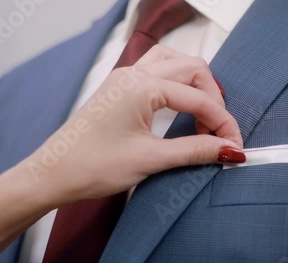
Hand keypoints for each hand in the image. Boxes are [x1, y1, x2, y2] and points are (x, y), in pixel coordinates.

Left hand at [23, 45, 244, 204]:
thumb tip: (229, 150)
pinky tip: (181, 106)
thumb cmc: (93, 165)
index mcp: (141, 86)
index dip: (223, 123)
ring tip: (202, 117)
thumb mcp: (151, 160)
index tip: (234, 147)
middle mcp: (134, 73)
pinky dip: (178, 84)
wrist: (53, 174)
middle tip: (218, 134)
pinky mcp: (121, 87)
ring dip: (196, 85)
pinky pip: (158, 71)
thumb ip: (195, 150)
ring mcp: (125, 77)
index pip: (199, 98)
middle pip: (193, 69)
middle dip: (213, 100)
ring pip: (175, 63)